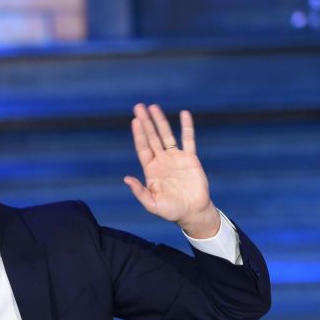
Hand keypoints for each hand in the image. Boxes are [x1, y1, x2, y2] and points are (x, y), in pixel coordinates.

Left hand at [124, 103, 219, 238]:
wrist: (192, 212)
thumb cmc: (171, 211)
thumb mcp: (152, 204)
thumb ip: (140, 192)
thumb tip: (127, 179)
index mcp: (151, 170)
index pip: (143, 148)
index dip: (139, 134)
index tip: (135, 121)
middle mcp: (162, 161)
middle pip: (152, 137)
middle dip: (146, 122)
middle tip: (139, 106)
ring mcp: (176, 158)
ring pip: (167, 135)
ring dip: (160, 121)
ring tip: (154, 107)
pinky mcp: (190, 159)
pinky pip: (188, 139)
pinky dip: (187, 127)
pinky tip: (184, 114)